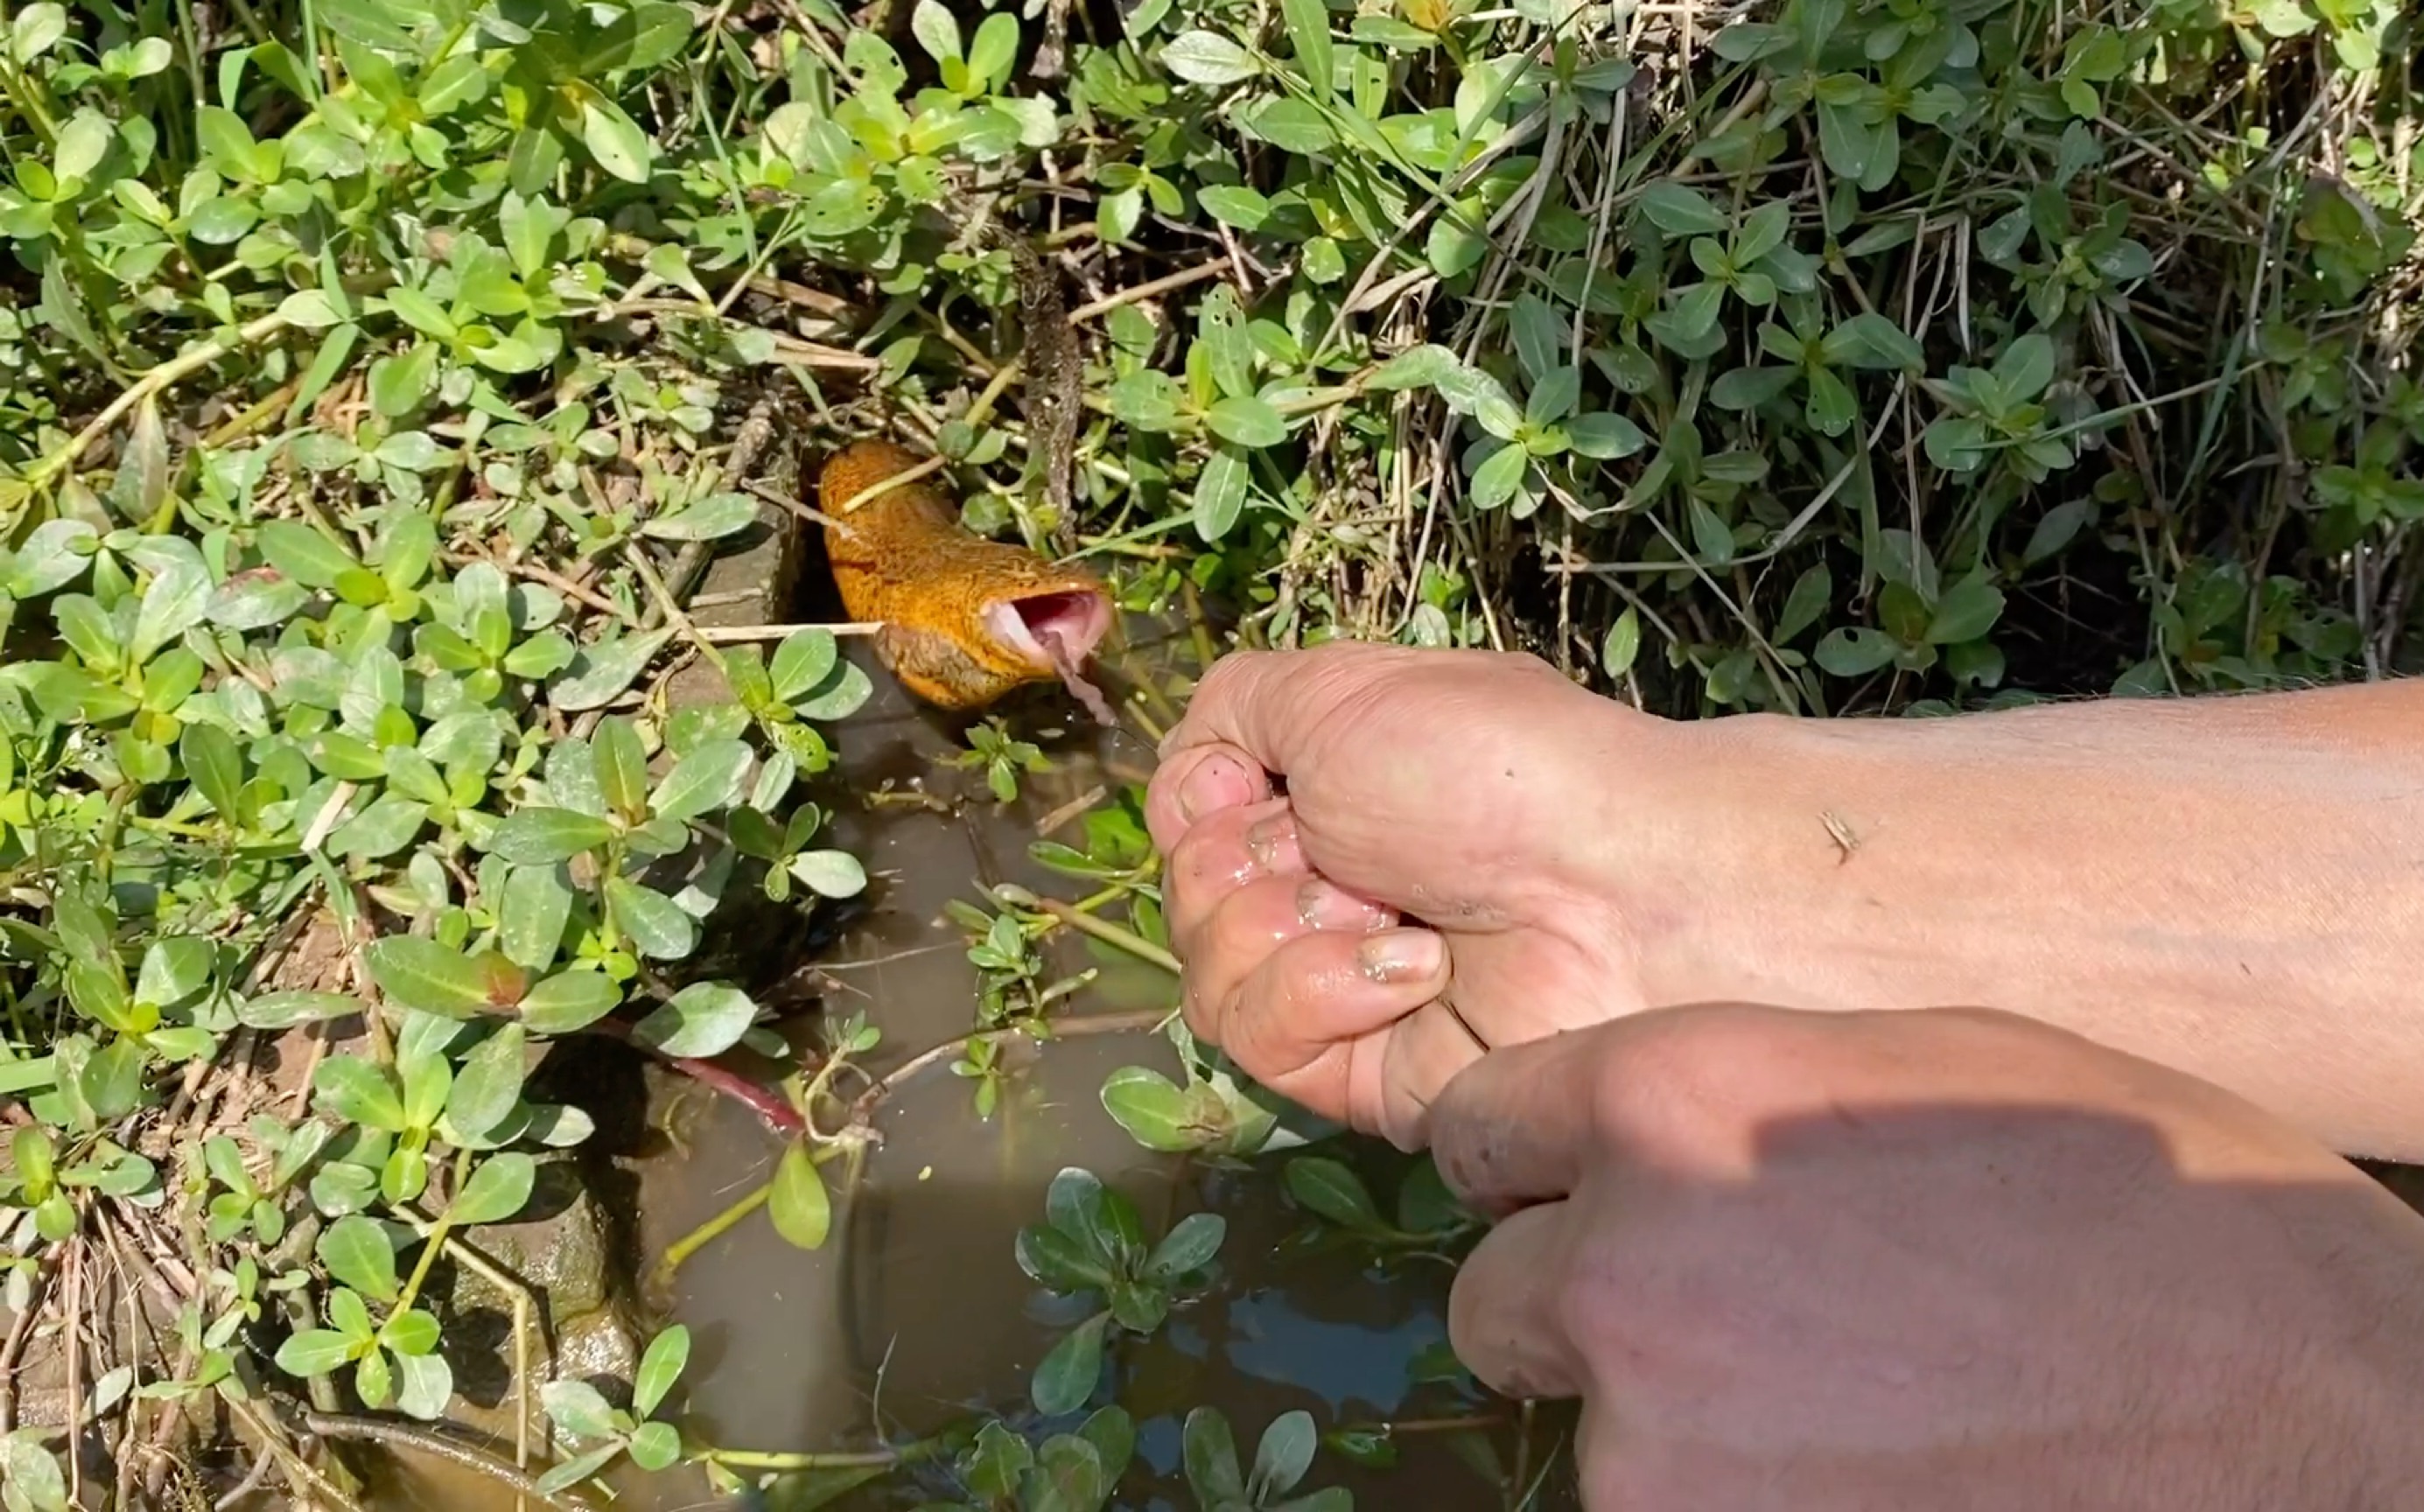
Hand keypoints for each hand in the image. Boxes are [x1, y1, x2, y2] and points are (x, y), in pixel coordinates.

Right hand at [1144, 642, 1692, 1146]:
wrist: (1616, 888)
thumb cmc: (1492, 769)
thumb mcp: (1341, 690)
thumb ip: (1234, 710)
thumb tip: (1191, 786)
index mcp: (1322, 796)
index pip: (1190, 821)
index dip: (1205, 805)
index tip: (1263, 789)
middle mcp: (1324, 889)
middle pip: (1189, 900)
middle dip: (1248, 867)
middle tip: (1347, 854)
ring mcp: (1340, 987)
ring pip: (1207, 979)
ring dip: (1287, 930)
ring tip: (1391, 911)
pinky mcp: (1360, 1074)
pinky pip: (1264, 1043)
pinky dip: (1323, 992)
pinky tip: (1413, 969)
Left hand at [1432, 1003, 2423, 1508]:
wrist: (2319, 1423)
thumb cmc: (2156, 1216)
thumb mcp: (1930, 1067)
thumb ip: (1736, 1097)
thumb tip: (1632, 1146)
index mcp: (1672, 1102)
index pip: (1481, 1128)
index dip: (1537, 1166)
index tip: (1575, 1191)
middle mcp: (1627, 1269)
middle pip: (1499, 1299)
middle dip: (1589, 1309)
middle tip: (1739, 1325)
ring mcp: (1660, 1450)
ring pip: (1593, 1437)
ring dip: (1680, 1428)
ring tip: (1858, 1412)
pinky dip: (1745, 1504)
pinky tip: (1878, 1476)